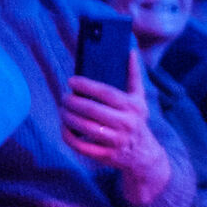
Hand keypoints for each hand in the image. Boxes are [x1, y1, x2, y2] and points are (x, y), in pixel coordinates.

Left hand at [61, 53, 170, 203]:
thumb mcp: (140, 99)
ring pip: (85, 127)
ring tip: (63, 110)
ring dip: (68, 117)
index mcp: (133, 107)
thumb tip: (131, 51)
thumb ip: (134, 76)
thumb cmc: (137, 120)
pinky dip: (68, 136)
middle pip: (92, 110)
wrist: (144, 155)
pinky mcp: (105, 155)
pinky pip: (81, 146)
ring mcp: (115, 141)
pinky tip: (64, 127)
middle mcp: (126, 123)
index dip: (87, 86)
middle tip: (64, 97)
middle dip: (73, 102)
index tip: (72, 81)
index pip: (106, 93)